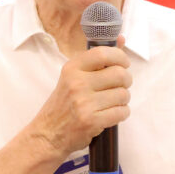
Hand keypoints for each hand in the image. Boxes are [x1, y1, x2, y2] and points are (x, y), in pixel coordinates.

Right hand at [27, 43, 131, 157]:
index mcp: (72, 68)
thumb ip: (97, 59)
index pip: (104, 53)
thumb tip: (121, 39)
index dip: (120, 57)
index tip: (123, 64)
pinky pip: (122, 112)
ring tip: (113, 102)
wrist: (48, 134)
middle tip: (121, 86)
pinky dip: (122, 113)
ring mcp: (84, 103)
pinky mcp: (91, 121)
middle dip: (126, 80)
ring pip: (123, 94)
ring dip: (123, 99)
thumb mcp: (73, 77)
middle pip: (120, 74)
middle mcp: (77, 83)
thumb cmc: (64, 104)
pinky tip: (112, 114)